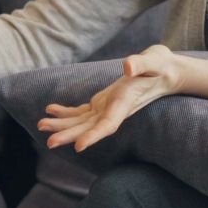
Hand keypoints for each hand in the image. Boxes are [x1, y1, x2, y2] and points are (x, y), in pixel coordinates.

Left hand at [36, 45, 180, 151]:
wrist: (167, 71)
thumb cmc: (161, 66)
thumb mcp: (155, 61)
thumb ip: (142, 63)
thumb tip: (128, 66)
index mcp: (126, 103)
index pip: (109, 124)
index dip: (94, 135)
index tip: (79, 146)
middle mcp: (115, 110)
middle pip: (90, 128)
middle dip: (70, 135)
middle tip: (49, 143)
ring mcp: (108, 108)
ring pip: (82, 122)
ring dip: (62, 125)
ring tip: (41, 125)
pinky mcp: (104, 102)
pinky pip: (83, 112)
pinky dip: (66, 112)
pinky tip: (51, 110)